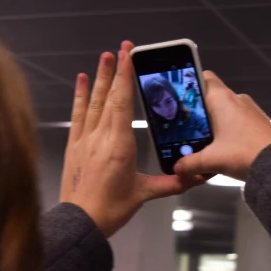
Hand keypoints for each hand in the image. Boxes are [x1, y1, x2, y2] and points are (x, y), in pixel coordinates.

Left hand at [60, 41, 207, 237]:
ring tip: (104, 57)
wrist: (80, 222)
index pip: (123, 102)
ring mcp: (84, 140)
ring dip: (99, 78)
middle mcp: (99, 137)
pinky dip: (80, 97)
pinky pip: (77, 116)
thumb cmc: (110, 209)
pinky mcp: (73, 147)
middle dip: (115, 70)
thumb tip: (196, 177)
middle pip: (109, 97)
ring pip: (93, 103)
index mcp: (118, 145)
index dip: (126, 76)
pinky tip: (81, 81)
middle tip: (120, 48)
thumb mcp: (144, 194)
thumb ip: (172, 183)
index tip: (128, 55)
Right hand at [174, 71, 270, 180]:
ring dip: (215, 125)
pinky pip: (238, 122)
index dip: (191, 84)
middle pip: (212, 99)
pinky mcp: (259, 122)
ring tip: (206, 144)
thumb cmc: (249, 154)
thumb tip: (179, 167)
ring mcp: (250, 111)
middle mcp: (237, 100)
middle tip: (188, 128)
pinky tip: (225, 150)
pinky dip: (229, 132)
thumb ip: (190, 163)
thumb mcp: (212, 161)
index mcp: (222, 100)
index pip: (204, 77)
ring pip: (225, 112)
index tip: (182, 96)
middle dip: (199, 113)